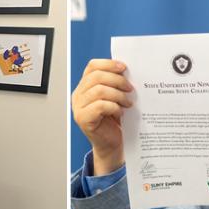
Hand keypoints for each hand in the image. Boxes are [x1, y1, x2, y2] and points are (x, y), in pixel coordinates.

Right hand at [71, 59, 133, 174]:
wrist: (112, 144)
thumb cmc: (114, 121)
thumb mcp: (114, 97)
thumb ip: (115, 83)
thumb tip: (126, 70)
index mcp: (84, 86)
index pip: (92, 66)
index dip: (108, 64)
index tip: (124, 67)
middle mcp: (78, 95)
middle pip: (96, 77)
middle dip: (117, 80)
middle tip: (130, 88)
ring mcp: (78, 108)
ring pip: (99, 90)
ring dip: (118, 95)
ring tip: (128, 102)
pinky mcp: (83, 119)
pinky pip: (100, 106)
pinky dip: (114, 107)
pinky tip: (120, 112)